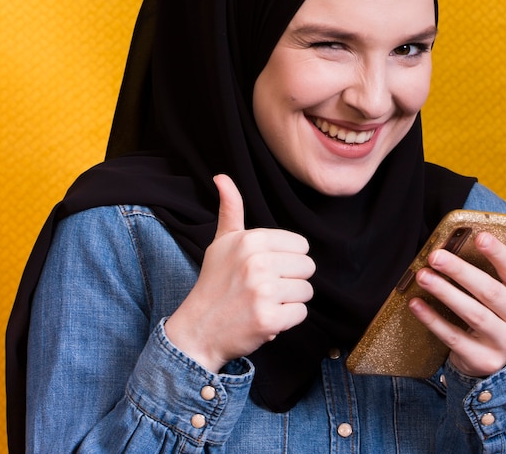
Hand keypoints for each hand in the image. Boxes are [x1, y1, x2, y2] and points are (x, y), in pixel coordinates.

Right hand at [165, 174, 315, 372]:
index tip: (265, 269)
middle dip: (291, 280)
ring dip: (289, 300)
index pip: (301, 245)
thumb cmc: (215, 282)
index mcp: (251, 240)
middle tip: (264, 288)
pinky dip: (286, 320)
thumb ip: (230, 209)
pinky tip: (265, 317)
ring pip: (306, 291)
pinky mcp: (269, 319)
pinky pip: (300, 313)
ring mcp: (263, 291)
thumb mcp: (222, 241)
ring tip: (264, 302)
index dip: (287, 259)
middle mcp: (258, 262)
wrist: (198, 329)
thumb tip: (221, 176)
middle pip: (307, 267)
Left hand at [408, 230, 505, 376]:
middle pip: (490, 292)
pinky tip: (416, 304)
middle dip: (461, 272)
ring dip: (446, 293)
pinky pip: (454, 338)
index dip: (499, 253)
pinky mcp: (483, 360)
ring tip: (422, 276)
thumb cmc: (496, 309)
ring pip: (474, 315)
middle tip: (435, 256)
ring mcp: (504, 342)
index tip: (479, 236)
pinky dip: (433, 320)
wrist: (495, 357)